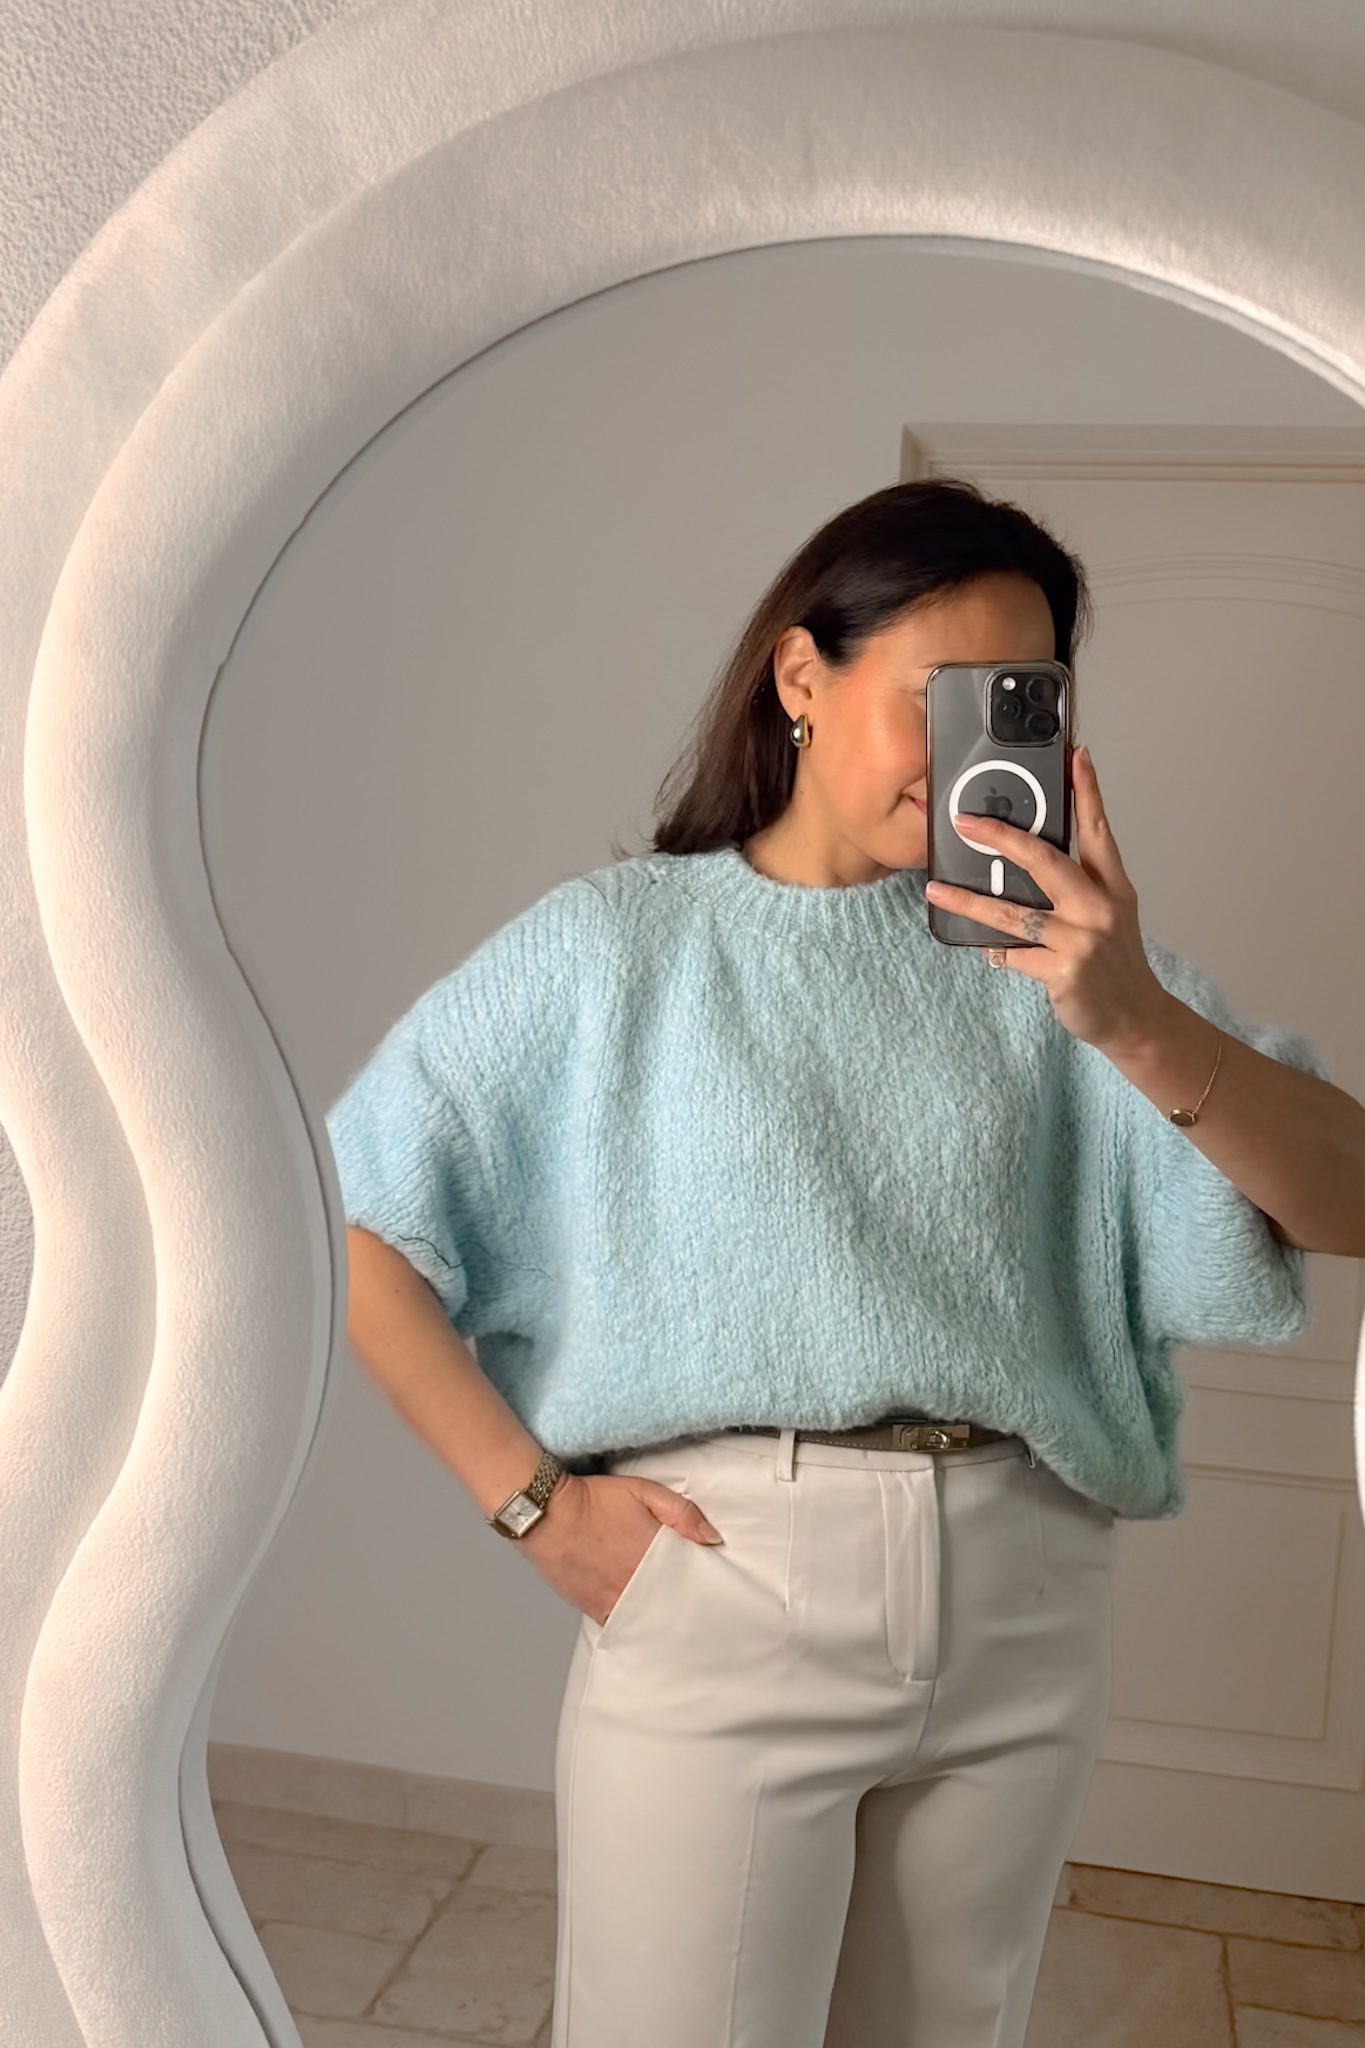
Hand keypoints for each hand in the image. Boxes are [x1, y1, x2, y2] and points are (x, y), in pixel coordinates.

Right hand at [520, 1470, 721, 1625]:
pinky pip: (622, 1625)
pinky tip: (646, 1630)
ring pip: (650, 1619)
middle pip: (673, 1603)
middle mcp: (638, 1581)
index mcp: (655, 1553)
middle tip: (704, 1615)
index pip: (691, 1577)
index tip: (715, 1590)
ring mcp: (615, 1598)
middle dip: (688, 1607)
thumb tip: (712, 1538)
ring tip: (679, 1626)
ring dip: (663, 1620)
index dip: (704, 1584)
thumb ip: (682, 1512)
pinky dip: (635, 1627)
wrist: (546, 1514)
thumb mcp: (643, 1490)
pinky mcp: (595, 1608)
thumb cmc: (594, 1500)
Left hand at [924, 743, 1170, 1052]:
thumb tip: (1023, 863)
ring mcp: (1081, 939)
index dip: (1087, 790)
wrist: (1135, 1017)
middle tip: (966, 822)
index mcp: (1113, 886)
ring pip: (1012, 912)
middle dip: (1002, 837)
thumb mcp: (1109, 914)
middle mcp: (1099, 906)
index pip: (1098, 828)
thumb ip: (1077, 887)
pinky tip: (984, 950)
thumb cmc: (1115, 962)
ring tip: (935, 890)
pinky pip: (1012, 954)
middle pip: (1045, 859)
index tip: (1077, 754)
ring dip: (968, 901)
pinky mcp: (1063, 970)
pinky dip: (994, 951)